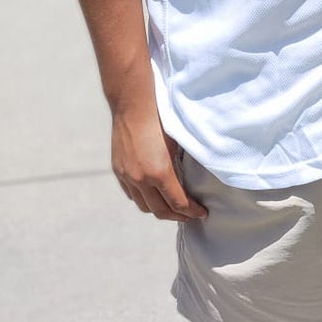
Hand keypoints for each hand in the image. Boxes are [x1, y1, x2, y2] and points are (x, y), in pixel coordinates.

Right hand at [110, 104, 207, 220]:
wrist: (132, 105)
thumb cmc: (160, 120)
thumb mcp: (176, 146)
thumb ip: (180, 169)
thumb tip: (190, 184)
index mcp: (159, 173)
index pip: (178, 203)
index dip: (192, 211)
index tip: (202, 213)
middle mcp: (141, 179)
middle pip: (160, 211)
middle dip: (178, 216)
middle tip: (189, 215)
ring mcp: (127, 176)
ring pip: (144, 206)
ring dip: (159, 210)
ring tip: (172, 208)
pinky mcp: (119, 171)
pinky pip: (132, 194)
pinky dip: (144, 199)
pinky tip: (153, 196)